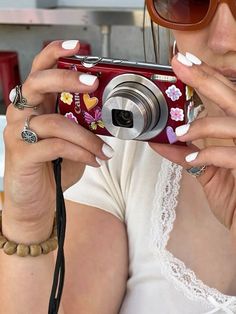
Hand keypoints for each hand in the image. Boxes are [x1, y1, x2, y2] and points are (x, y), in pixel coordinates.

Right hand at [3, 40, 112, 227]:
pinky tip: (95, 160)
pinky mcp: (20, 155)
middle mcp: (23, 114)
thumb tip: (109, 115)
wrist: (38, 202)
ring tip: (106, 151)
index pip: (40, 70)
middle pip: (38, 83)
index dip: (55, 54)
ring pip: (55, 122)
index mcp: (36, 106)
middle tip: (93, 82)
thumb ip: (82, 126)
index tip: (78, 46)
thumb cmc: (54, 169)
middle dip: (67, 78)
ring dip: (87, 137)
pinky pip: (56, 146)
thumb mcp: (72, 142)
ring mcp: (18, 134)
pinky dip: (81, 152)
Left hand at [150, 53, 235, 232]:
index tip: (186, 62)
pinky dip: (208, 154)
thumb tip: (159, 141)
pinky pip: (232, 154)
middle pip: (233, 97)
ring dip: (203, 125)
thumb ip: (188, 156)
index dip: (209, 76)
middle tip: (181, 63)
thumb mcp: (209, 174)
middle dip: (206, 78)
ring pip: (234, 122)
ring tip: (181, 133)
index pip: (226, 96)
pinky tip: (191, 158)